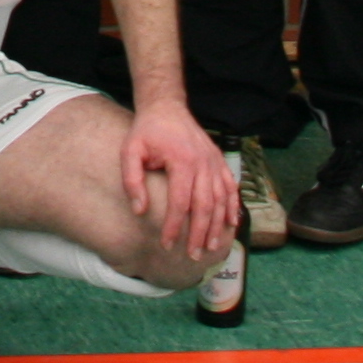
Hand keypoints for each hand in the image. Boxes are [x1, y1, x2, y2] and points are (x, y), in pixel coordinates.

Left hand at [120, 100, 235, 263]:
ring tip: (212, 247)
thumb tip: (139, 211)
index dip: (174, 226)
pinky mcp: (219, 161)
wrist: (166, 107)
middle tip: (193, 256)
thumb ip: (132, 180)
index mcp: (181, 160)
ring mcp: (214, 161)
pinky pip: (231, 187)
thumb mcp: (130, 151)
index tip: (167, 245)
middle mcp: (203, 162)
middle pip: (204, 206)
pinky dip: (233, 206)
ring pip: (220, 200)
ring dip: (218, 225)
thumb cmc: (146, 131)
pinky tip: (232, 223)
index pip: (180, 202)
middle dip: (199, 233)